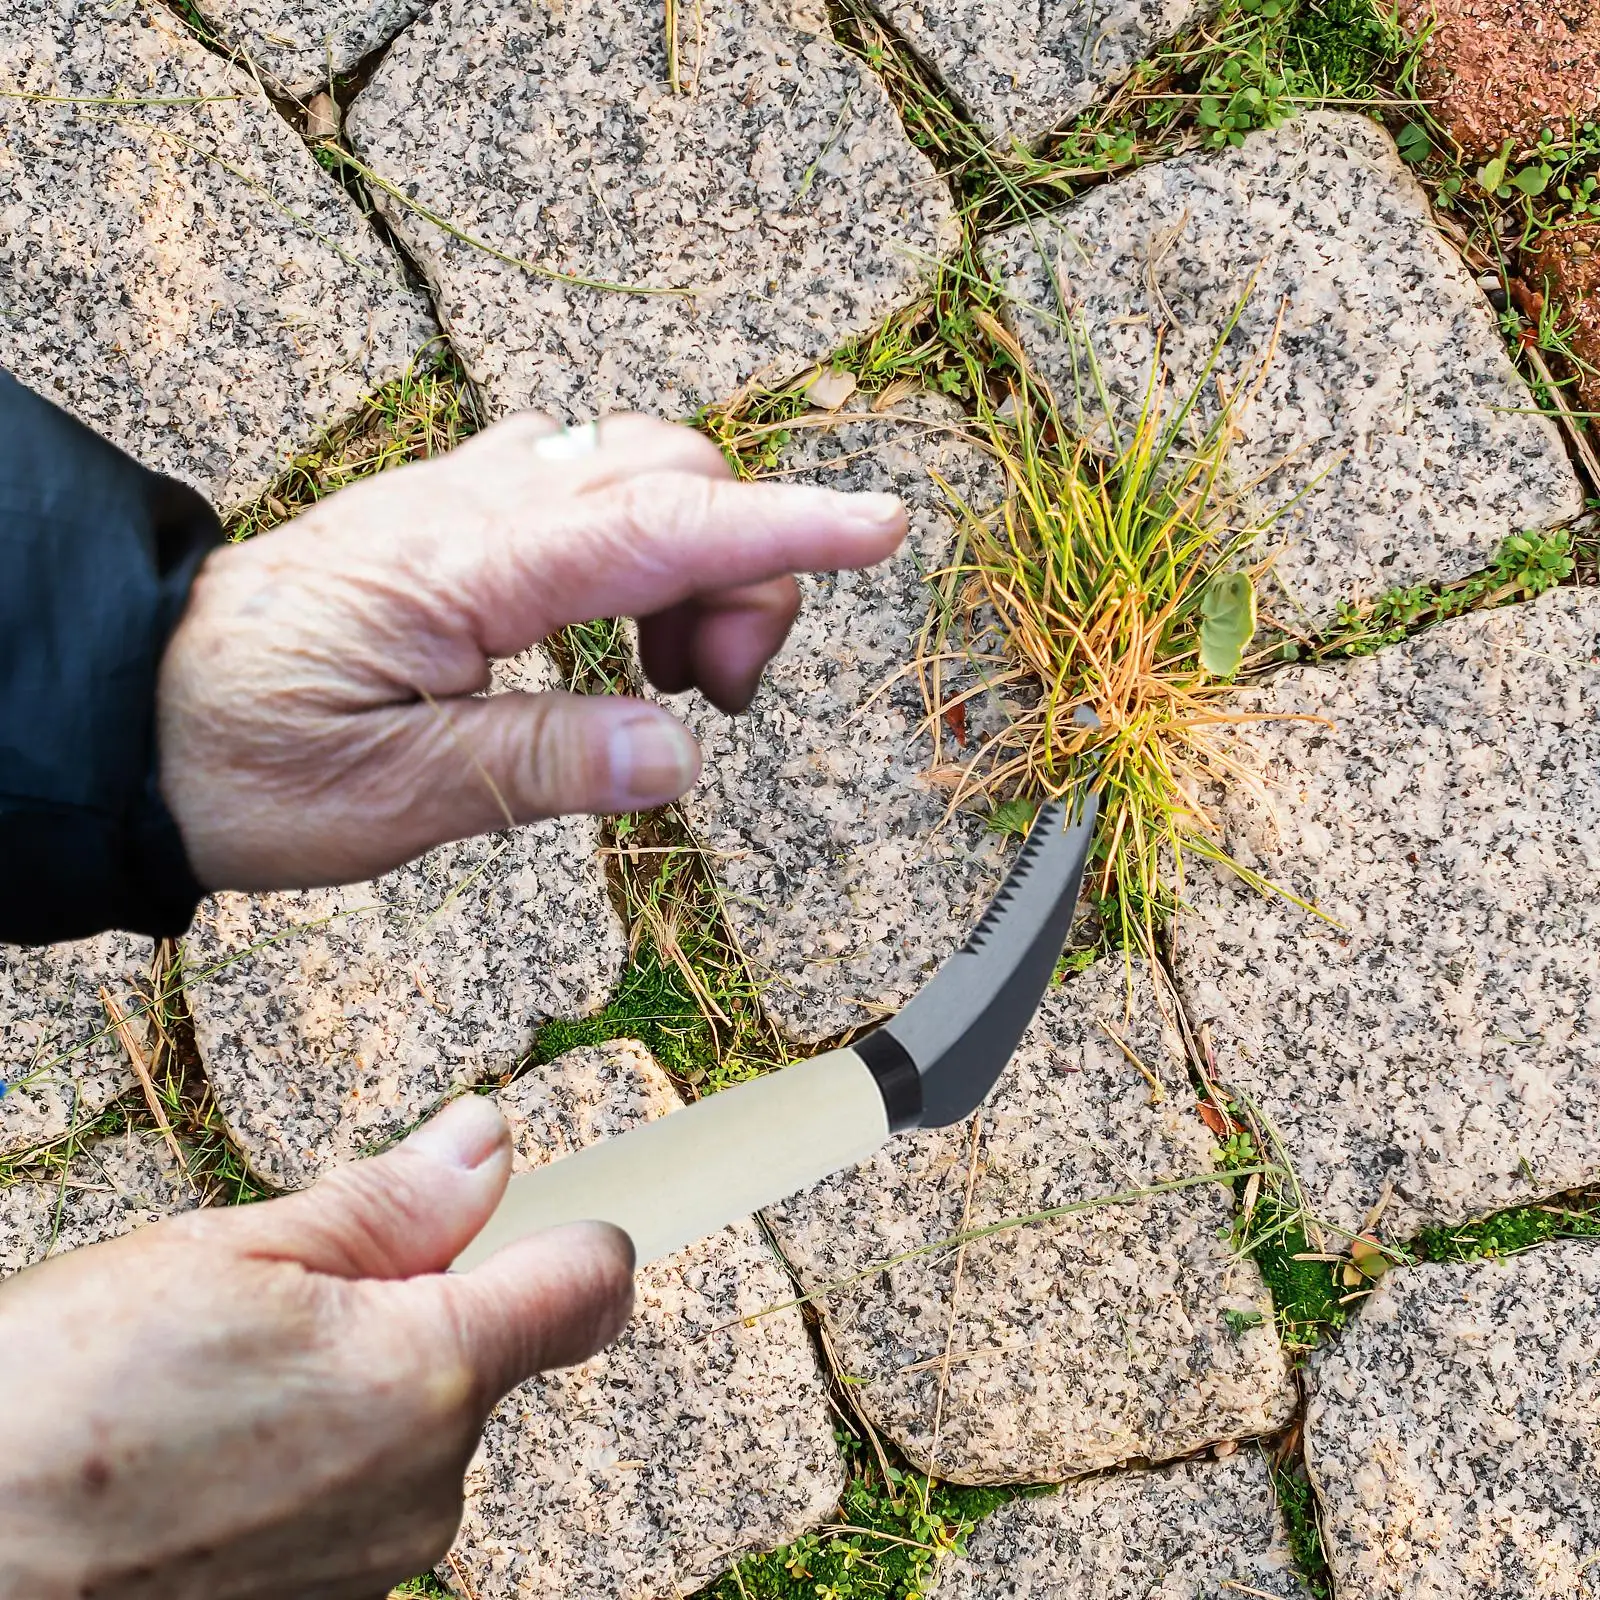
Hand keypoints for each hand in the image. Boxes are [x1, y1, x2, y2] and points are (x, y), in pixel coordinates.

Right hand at [0, 1098, 633, 1599]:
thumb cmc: (58, 1399)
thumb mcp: (230, 1252)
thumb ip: (390, 1204)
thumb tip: (487, 1143)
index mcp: (427, 1375)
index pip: (587, 1286)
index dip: (572, 1230)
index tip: (545, 1209)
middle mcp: (428, 1484)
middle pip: (483, 1351)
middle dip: (413, 1305)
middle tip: (284, 1298)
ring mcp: (376, 1563)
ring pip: (416, 1421)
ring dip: (354, 1382)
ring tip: (220, 1383)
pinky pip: (360, 1493)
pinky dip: (315, 1454)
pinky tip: (211, 1450)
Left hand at [158, 412, 906, 889]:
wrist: (131, 706)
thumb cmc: (236, 756)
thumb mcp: (387, 796)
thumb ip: (541, 763)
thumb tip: (674, 753)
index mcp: (462, 568)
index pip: (658, 528)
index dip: (782, 530)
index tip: (880, 526)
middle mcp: (473, 508)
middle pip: (671, 477)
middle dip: (744, 572)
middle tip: (721, 700)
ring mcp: (465, 500)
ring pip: (638, 474)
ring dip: (696, 566)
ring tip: (671, 683)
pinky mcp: (459, 518)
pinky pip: (587, 491)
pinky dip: (644, 553)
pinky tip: (614, 636)